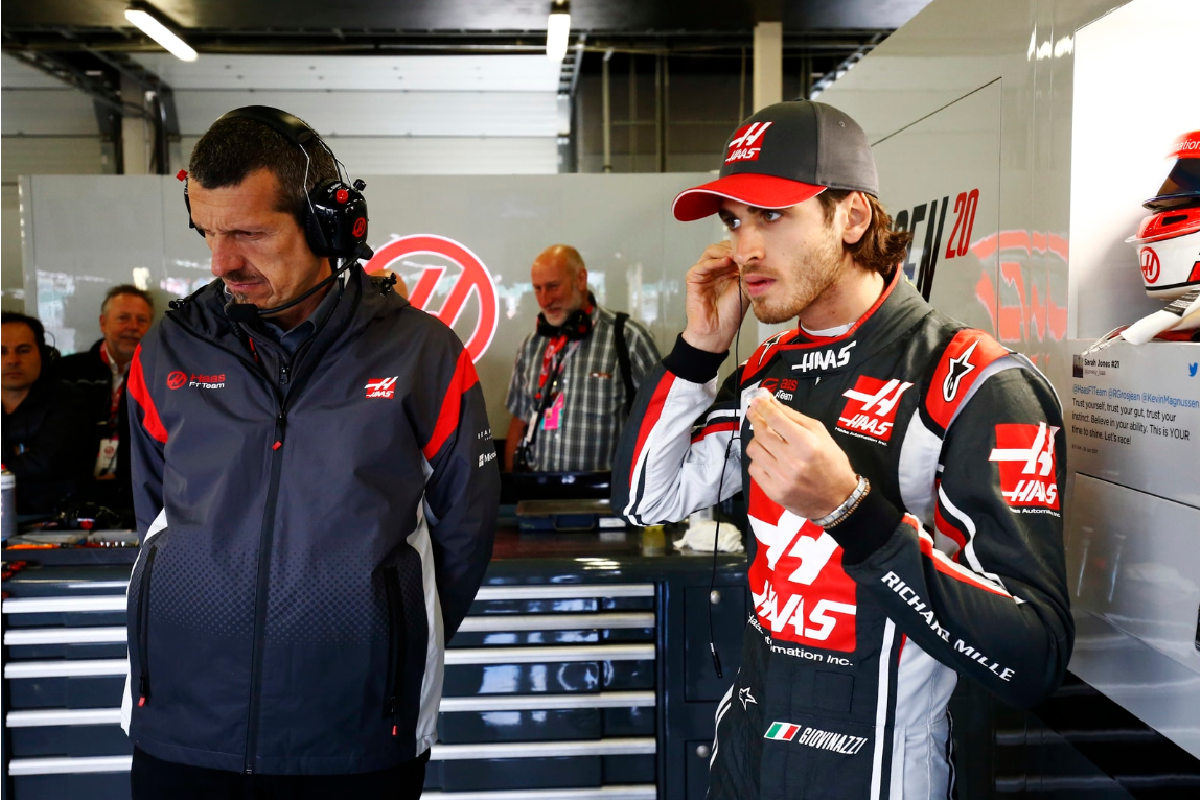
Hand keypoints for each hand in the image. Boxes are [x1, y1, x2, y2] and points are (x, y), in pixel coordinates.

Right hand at [681, 241, 747, 353]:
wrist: (718, 331)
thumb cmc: (731, 313)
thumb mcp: (745, 287)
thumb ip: (747, 270)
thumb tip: (752, 254)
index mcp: (729, 270)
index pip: (733, 250)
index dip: (742, 247)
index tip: (753, 249)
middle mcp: (716, 269)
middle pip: (722, 247)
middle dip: (733, 247)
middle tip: (744, 250)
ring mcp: (704, 273)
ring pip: (711, 251)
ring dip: (723, 251)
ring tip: (735, 255)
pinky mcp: (693, 279)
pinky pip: (701, 265)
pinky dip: (713, 261)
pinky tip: (725, 261)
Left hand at [745, 394, 858, 519]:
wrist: (838, 499)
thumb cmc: (831, 462)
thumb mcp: (819, 434)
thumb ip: (793, 416)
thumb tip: (769, 400)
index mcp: (807, 444)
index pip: (775, 419)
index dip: (762, 406)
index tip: (756, 401)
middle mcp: (793, 461)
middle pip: (761, 433)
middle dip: (757, 421)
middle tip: (757, 416)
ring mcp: (781, 478)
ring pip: (753, 450)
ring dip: (757, 442)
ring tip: (767, 441)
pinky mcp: (773, 492)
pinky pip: (753, 469)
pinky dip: (758, 461)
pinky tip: (769, 460)